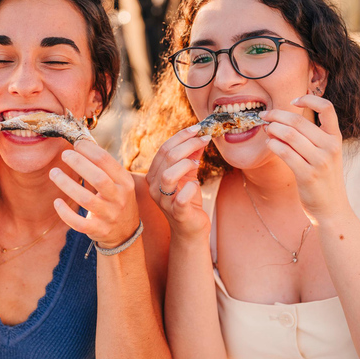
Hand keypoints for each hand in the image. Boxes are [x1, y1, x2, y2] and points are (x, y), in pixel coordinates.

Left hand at [49, 140, 139, 247]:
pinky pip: (79, 222)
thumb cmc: (116, 199)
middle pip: (98, 178)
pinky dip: (65, 213)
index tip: (76, 143)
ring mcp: (109, 215)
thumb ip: (104, 167)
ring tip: (54, 173)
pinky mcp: (98, 230)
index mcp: (125, 182)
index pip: (106, 160)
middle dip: (78, 163)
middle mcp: (119, 198)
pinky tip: (57, 201)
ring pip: (86, 199)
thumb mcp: (119, 183)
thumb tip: (82, 144)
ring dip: (66, 184)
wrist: (126, 232)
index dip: (89, 149)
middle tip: (64, 155)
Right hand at [145, 126, 211, 241]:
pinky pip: (182, 198)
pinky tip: (197, 185)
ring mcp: (164, 201)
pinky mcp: (177, 213)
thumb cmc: (188, 201)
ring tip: (197, 163)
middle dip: (189, 144)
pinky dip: (191, 188)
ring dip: (186, 164)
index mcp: (154, 175)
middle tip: (205, 138)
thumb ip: (192, 156)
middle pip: (168, 157)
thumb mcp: (189, 175)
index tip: (198, 129)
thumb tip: (200, 135)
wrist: (190, 229)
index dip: (181, 136)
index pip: (164, 149)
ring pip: (168, 175)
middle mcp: (155, 187)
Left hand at [259, 95, 349, 222]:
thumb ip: (311, 137)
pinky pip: (285, 153)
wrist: (332, 209)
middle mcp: (330, 147)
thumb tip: (279, 120)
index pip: (327, 108)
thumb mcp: (326, 153)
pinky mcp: (308, 175)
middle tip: (265, 115)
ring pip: (289, 135)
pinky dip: (273, 145)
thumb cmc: (324, 178)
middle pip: (298, 121)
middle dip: (277, 115)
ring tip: (266, 130)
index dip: (308, 99)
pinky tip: (269, 144)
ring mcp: (320, 162)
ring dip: (272, 129)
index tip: (293, 101)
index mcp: (336, 138)